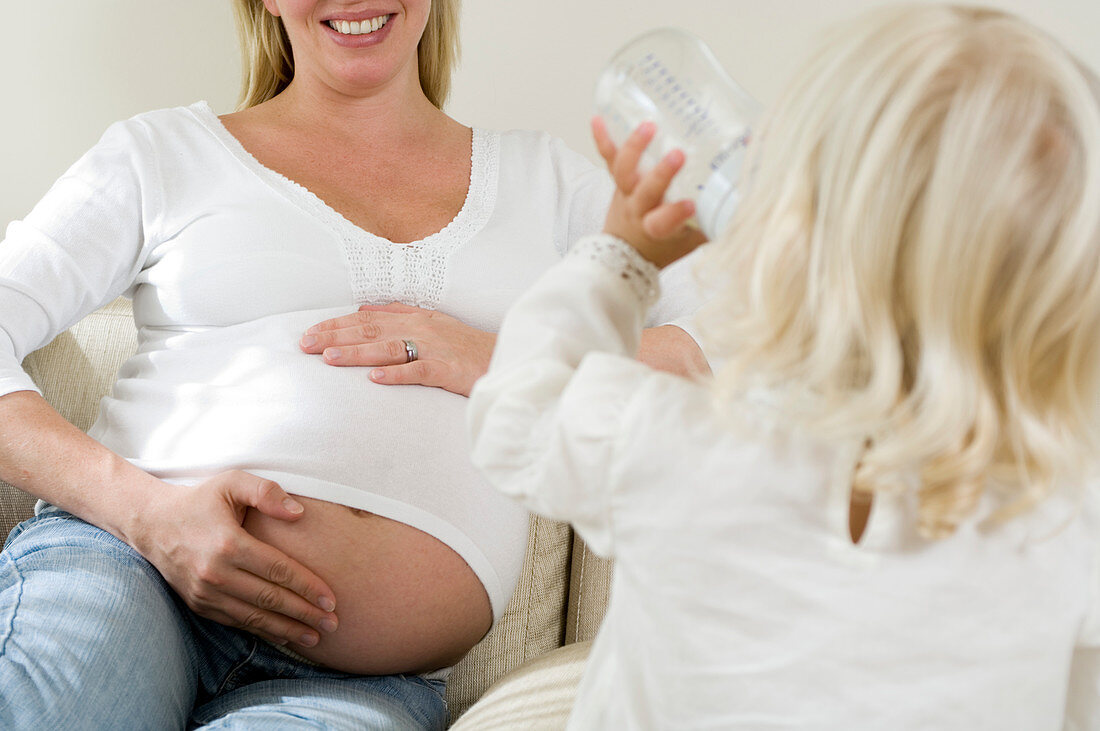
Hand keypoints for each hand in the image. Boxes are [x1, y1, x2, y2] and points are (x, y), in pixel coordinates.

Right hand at [130, 471, 337, 647]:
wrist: (152, 523)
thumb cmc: (200, 499)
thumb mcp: (231, 482)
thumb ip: (266, 492)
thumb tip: (299, 513)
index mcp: (229, 543)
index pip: (278, 570)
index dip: (307, 587)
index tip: (331, 599)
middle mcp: (216, 573)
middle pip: (270, 599)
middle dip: (305, 614)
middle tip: (333, 623)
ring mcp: (205, 593)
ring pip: (254, 617)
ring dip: (287, 630)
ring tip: (315, 637)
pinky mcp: (199, 605)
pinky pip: (237, 623)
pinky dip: (262, 632)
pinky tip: (284, 637)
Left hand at [300, 303, 495, 396]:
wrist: (507, 360)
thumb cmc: (469, 347)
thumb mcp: (435, 323)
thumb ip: (400, 313)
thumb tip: (363, 309)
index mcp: (416, 319)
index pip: (367, 320)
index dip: (336, 325)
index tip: (309, 334)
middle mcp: (422, 329)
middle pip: (371, 331)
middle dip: (336, 337)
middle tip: (305, 346)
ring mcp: (436, 349)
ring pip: (390, 349)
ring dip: (358, 353)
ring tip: (330, 359)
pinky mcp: (449, 370)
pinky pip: (420, 371)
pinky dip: (397, 375)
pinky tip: (375, 379)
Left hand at [592, 117, 707, 267]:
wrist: (627, 252)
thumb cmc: (667, 243)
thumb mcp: (696, 237)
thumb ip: (721, 218)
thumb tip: (756, 191)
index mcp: (658, 227)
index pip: (663, 222)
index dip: (675, 214)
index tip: (691, 204)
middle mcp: (639, 209)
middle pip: (646, 192)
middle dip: (661, 175)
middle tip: (678, 155)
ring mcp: (626, 193)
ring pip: (624, 171)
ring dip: (635, 148)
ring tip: (649, 126)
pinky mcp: (618, 180)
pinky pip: (608, 158)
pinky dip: (602, 138)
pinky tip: (597, 116)